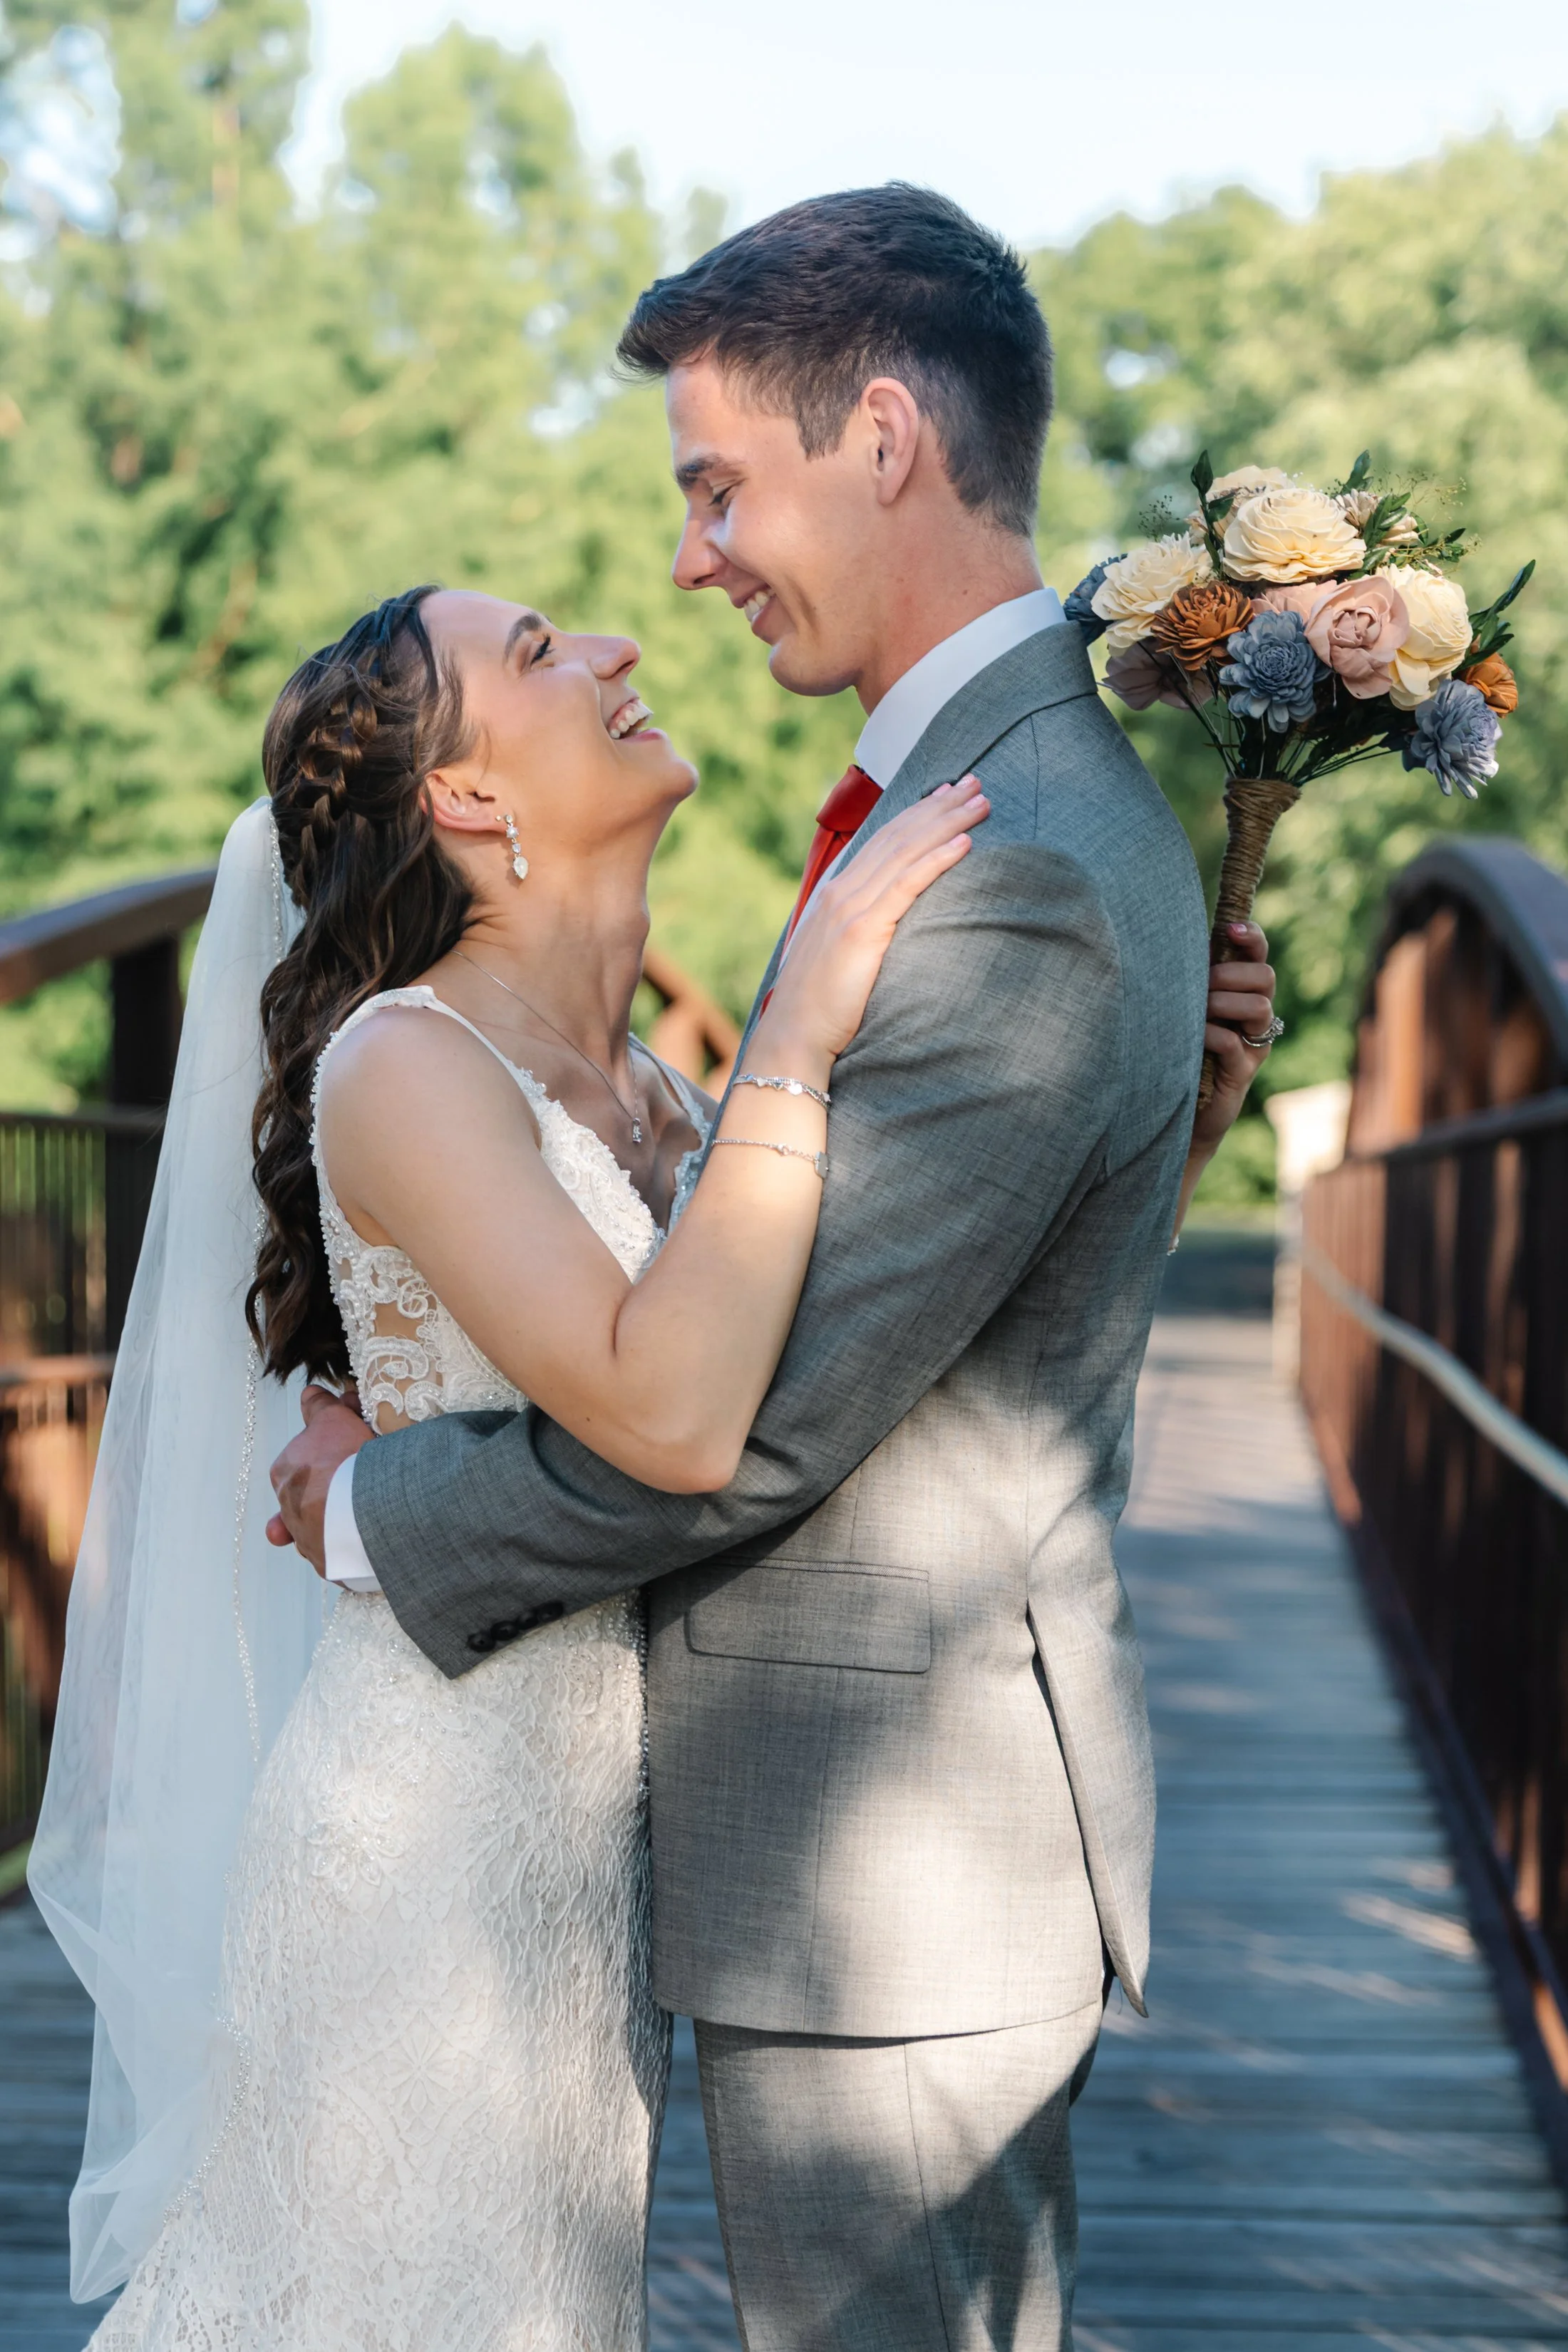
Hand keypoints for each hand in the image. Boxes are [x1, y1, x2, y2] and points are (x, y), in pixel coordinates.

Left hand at [267, 1383, 373, 1576]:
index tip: (355, 1443)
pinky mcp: (329, 1565)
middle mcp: (288, 1508)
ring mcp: (308, 1540)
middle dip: (331, 1485)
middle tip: (363, 1475)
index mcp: (285, 1471)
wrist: (367, 1511)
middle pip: (311, 1493)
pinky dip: (348, 1543)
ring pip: (322, 1525)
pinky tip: (365, 1535)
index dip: (333, 1448)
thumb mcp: (334, 1419)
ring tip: (366, 1510)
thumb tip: (310, 1393)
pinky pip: (337, 1552)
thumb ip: (319, 1406)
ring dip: (338, 1518)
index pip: (306, 1457)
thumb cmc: (348, 1460)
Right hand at [760, 777, 988, 1073]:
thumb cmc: (818, 1006)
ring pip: (906, 852)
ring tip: (981, 804)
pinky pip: (906, 886)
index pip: (883, 841)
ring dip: (947, 823)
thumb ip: (860, 930)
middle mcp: (842, 891)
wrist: (793, 1036)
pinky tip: (963, 844)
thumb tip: (885, 924)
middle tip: (976, 783)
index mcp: (836, 894)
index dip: (918, 813)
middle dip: (940, 806)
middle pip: (898, 836)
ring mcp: (850, 908)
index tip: (947, 793)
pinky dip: (936, 861)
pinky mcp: (862, 930)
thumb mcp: (838, 956)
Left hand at [1191, 920, 1277, 1154]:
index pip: (1259, 956)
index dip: (1252, 938)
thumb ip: (1190, 979)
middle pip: (1266, 978)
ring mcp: (1253, 1046)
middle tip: (1203, 985)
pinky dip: (1210, 1034)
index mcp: (1244, 995)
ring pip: (1260, 1009)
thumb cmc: (1178, 1051)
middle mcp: (1256, 1018)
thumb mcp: (1185, 1009)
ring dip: (1223, 1003)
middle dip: (1232, 975)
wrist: (1180, 1112)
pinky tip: (1193, 1037)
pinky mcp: (1240, 1073)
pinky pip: (1233, 1043)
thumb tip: (1172, 939)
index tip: (1231, 929)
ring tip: (1198, 1012)